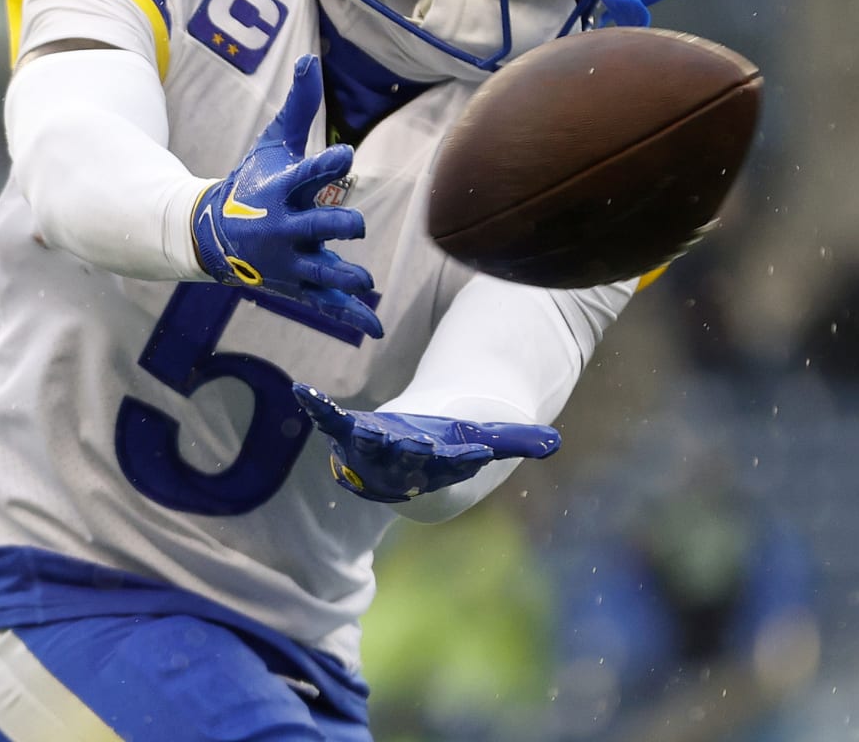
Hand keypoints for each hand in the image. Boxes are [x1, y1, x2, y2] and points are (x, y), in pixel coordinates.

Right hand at [192, 56, 382, 338]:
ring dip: (345, 276)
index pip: (307, 175)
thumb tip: (312, 59)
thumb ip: (298, 107)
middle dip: (339, 225)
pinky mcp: (298, 284)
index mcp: (280, 191)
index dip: (327, 165)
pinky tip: (376, 331)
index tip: (346, 155)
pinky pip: (328, 304)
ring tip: (364, 280)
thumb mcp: (272, 145)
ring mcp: (290, 261)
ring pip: (323, 271)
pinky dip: (351, 317)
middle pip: (319, 227)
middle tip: (351, 224)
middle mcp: (284, 228)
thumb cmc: (253, 182)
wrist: (214, 236)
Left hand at [292, 383, 559, 503]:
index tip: (477, 450)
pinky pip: (332, 422)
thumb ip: (518, 441)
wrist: (412, 461)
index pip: (456, 463)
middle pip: (408, 461)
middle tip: (412, 446)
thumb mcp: (491, 437)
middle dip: (409, 454)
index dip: (465, 457)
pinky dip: (319, 409)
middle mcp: (405, 464)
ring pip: (368, 448)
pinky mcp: (351, 433)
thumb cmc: (455, 444)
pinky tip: (304, 393)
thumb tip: (554, 444)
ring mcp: (374, 451)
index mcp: (442, 464)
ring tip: (362, 433)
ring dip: (364, 440)